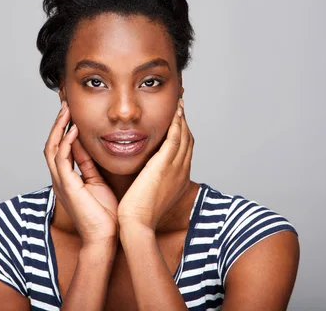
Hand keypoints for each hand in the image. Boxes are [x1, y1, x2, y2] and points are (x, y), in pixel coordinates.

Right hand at [44, 101, 118, 245]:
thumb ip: (88, 163)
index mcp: (67, 177)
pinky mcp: (67, 186)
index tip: (71, 111)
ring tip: (66, 111)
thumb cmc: (104, 215)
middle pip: (51, 144)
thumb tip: (86, 144)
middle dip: (58, 123)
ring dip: (59, 128)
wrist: (105, 238)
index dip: (64, 128)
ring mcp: (61, 182)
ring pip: (52, 148)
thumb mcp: (97, 181)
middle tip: (64, 104)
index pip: (61, 147)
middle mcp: (60, 178)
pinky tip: (74, 130)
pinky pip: (61, 159)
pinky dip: (66, 143)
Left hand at [118, 98, 193, 230]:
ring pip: (184, 135)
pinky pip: (175, 138)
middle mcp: (182, 171)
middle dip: (185, 121)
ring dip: (182, 117)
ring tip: (179, 102)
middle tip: (182, 105)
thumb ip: (150, 182)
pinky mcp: (165, 164)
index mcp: (179, 179)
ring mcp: (176, 167)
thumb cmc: (138, 214)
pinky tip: (175, 112)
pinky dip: (177, 123)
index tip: (179, 120)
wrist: (137, 224)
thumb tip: (144, 176)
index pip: (184, 150)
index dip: (183, 133)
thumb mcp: (150, 194)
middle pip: (189, 140)